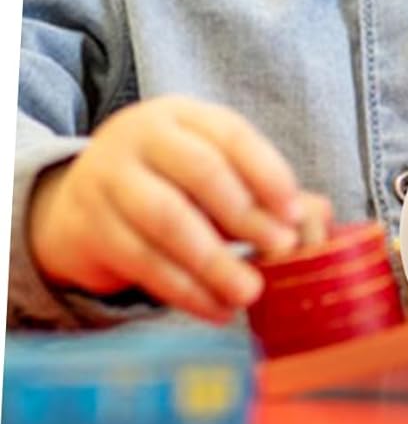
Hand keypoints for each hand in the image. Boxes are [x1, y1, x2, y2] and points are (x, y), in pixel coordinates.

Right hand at [28, 95, 331, 322]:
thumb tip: (314, 221)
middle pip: (200, 171)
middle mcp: (142, 137)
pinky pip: (141, 261)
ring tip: (250, 292)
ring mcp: (109, 179)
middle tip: (280, 250)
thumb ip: (257, 190)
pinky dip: (183, 290)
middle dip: (245, 214)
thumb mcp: (207, 172)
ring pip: (167, 220)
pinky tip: (215, 309)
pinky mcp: (88, 228)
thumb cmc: (167, 185)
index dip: (267, 172)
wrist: (76, 203)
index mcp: (182, 115)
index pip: (232, 135)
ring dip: (214, 261)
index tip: (295, 212)